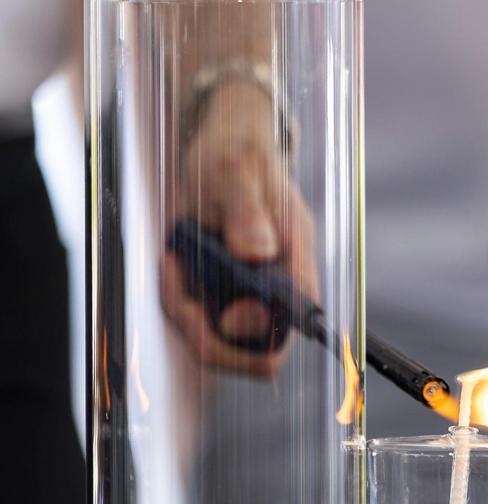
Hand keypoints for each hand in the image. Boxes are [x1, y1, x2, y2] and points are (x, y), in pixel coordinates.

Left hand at [160, 79, 317, 376]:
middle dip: (205, 331)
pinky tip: (173, 263)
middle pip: (256, 356)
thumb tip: (257, 255)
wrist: (228, 147)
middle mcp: (282, 293)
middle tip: (177, 282)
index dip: (245, 331)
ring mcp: (256, 299)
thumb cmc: (237, 156)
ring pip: (223, 345)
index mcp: (297, 269)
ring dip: (186, 312)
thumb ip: (248, 215)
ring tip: (174, 262)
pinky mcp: (231, 297)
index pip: (286, 330)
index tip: (207, 299)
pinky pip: (203, 325)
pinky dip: (178, 300)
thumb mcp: (236, 176)